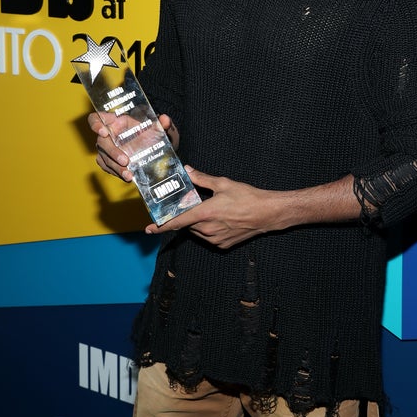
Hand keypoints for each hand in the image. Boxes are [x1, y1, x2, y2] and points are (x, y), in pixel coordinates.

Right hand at [88, 112, 177, 182]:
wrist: (153, 149)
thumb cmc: (151, 134)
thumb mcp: (159, 129)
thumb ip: (162, 124)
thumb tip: (165, 119)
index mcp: (115, 121)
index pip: (96, 118)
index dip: (95, 124)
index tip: (103, 132)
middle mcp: (107, 134)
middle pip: (101, 142)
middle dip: (112, 152)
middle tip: (125, 160)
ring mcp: (106, 148)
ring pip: (104, 157)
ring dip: (115, 167)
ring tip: (128, 175)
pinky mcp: (107, 161)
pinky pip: (107, 167)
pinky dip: (116, 172)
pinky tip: (127, 176)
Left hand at [145, 167, 281, 248]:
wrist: (267, 214)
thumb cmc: (247, 197)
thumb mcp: (223, 184)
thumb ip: (202, 179)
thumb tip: (188, 171)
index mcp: (205, 213)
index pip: (177, 222)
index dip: (160, 226)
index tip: (148, 228)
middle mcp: (207, 229)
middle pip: (187, 224)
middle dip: (187, 216)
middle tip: (196, 205)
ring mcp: (215, 239)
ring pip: (197, 231)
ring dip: (198, 222)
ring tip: (213, 210)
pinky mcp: (223, 245)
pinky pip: (209, 237)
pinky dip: (209, 229)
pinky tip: (222, 219)